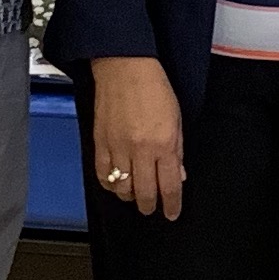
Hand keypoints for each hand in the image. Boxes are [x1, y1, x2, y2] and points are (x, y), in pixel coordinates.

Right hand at [88, 56, 185, 219]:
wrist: (124, 67)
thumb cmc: (152, 86)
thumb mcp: (176, 118)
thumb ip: (177, 149)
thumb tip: (178, 174)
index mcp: (164, 143)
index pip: (169, 186)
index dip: (172, 204)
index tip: (172, 212)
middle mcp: (140, 150)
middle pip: (145, 193)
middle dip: (150, 206)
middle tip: (152, 208)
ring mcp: (118, 148)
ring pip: (122, 188)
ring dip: (130, 197)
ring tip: (135, 195)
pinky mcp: (100, 143)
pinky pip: (102, 174)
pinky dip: (109, 184)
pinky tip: (116, 183)